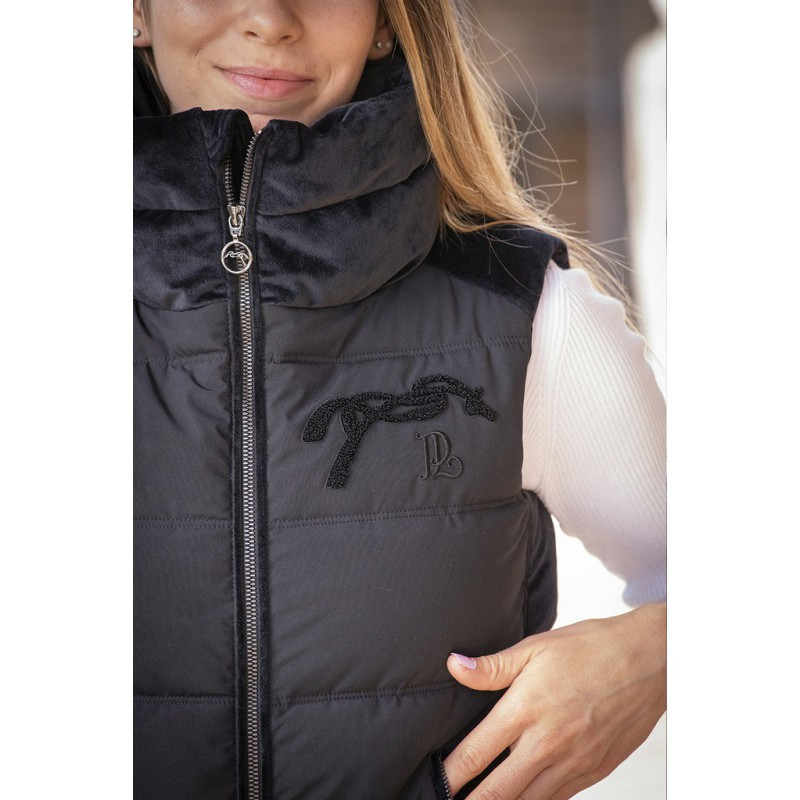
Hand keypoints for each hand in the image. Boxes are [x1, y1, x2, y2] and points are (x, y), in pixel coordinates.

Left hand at [442, 601, 665, 799]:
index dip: (450, 774)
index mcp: (526, 708)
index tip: (435, 781)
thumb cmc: (591, 648)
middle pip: (498, 791)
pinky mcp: (595, 772)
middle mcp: (548, 743)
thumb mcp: (536, 647)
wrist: (650, 660)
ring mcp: (574, 762)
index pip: (476, 752)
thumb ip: (492, 666)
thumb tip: (454, 666)